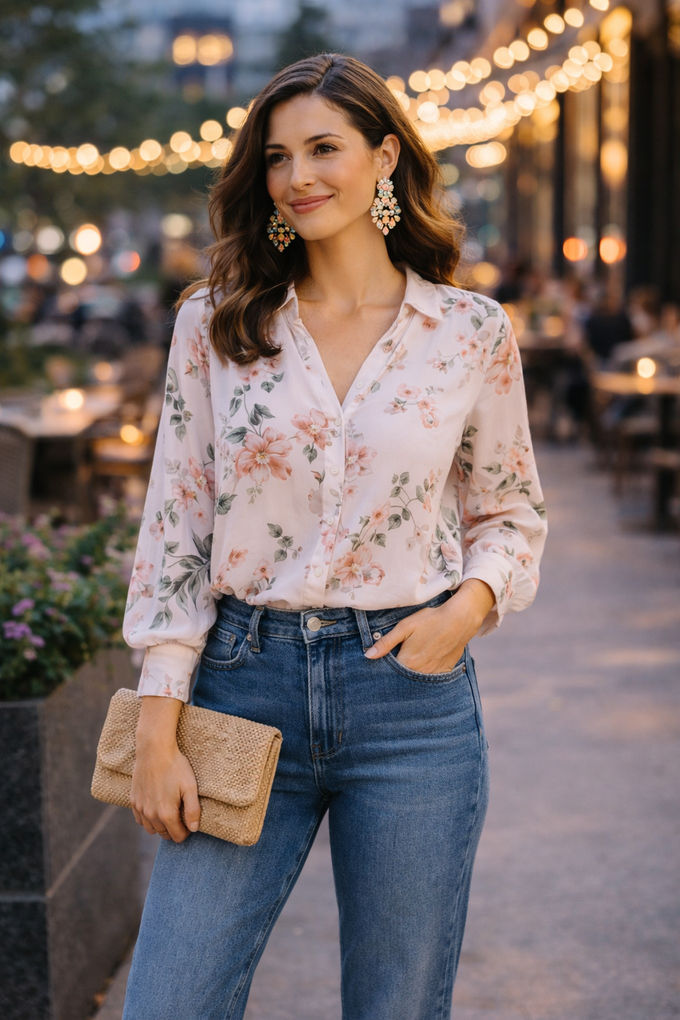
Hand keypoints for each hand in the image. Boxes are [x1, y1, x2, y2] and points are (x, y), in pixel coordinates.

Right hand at [130, 743, 200, 842]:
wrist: (154, 751)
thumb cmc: (175, 767)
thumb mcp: (190, 787)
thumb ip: (193, 811)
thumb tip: (194, 829)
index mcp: (166, 814)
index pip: (177, 836)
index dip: (186, 832)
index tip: (190, 823)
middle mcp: (151, 815)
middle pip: (164, 834)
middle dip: (174, 830)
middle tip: (181, 817)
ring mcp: (140, 808)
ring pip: (150, 829)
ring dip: (160, 826)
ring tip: (169, 814)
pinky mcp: (133, 801)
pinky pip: (140, 820)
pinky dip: (148, 819)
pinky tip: (155, 808)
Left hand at [364, 579, 494, 673]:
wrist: (460, 619)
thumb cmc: (430, 620)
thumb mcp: (405, 627)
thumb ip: (386, 643)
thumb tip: (368, 656)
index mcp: (408, 662)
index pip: (390, 672)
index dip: (385, 668)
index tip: (384, 661)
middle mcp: (420, 672)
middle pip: (403, 678)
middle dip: (397, 673)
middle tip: (400, 658)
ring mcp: (434, 673)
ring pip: (417, 679)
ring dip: (411, 674)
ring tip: (412, 660)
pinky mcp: (444, 671)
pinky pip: (431, 678)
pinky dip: (425, 673)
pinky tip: (424, 663)